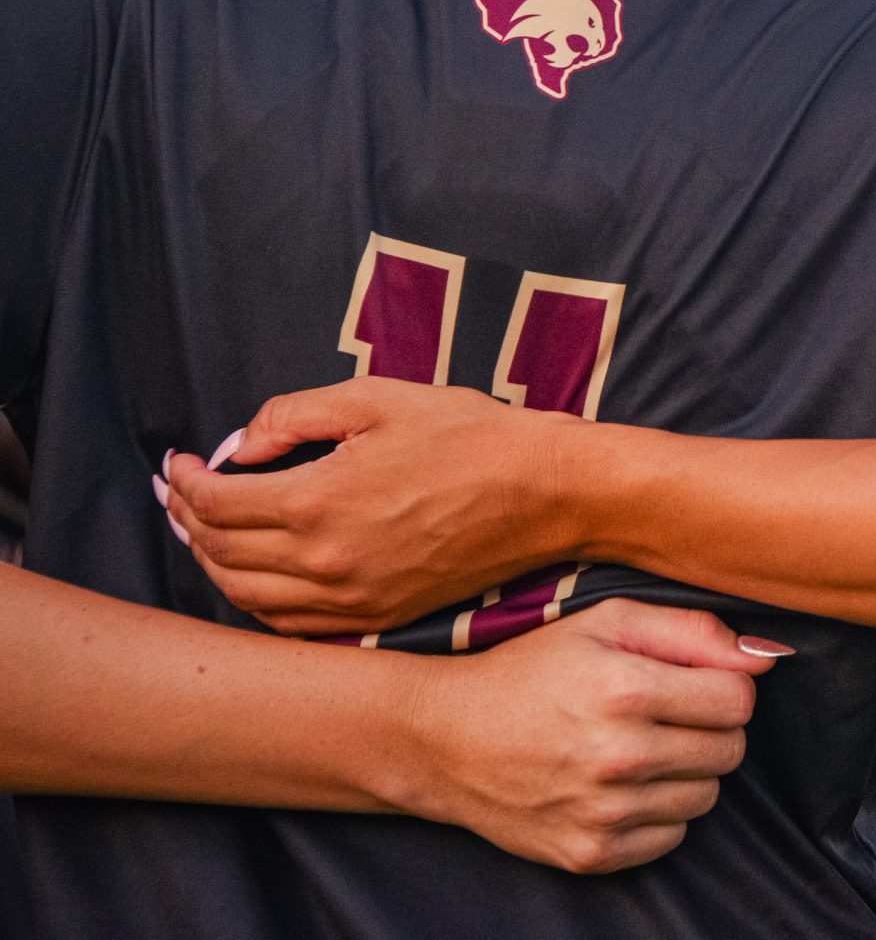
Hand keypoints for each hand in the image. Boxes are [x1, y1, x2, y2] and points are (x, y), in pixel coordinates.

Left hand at [164, 378, 581, 634]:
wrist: (548, 492)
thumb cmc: (472, 435)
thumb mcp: (380, 398)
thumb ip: (296, 415)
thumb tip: (241, 447)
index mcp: (319, 501)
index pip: (215, 503)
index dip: (184, 480)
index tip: (182, 461)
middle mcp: (326, 562)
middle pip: (220, 552)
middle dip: (188, 520)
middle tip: (183, 492)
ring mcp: (352, 598)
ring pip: (246, 597)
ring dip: (214, 564)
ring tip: (209, 532)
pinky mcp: (379, 616)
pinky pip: (291, 624)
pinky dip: (257, 601)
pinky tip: (258, 573)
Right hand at [392, 597, 784, 873]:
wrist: (446, 739)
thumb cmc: (531, 670)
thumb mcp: (606, 622)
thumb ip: (692, 631)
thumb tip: (763, 656)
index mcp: (626, 690)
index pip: (739, 699)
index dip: (724, 686)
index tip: (693, 683)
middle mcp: (618, 756)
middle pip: (731, 750)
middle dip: (710, 728)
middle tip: (666, 714)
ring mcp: (604, 813)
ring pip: (706, 796)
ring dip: (687, 771)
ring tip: (641, 748)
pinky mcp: (590, 854)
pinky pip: (672, 837)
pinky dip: (659, 813)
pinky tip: (622, 786)